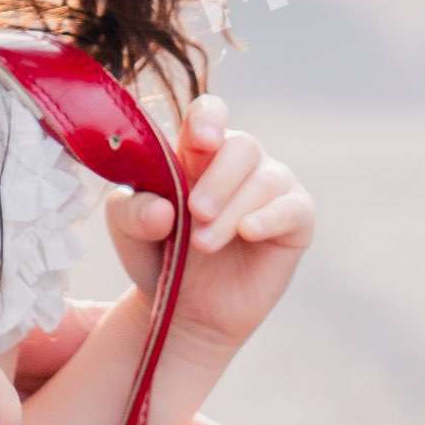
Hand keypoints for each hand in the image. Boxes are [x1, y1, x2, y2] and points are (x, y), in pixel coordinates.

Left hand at [109, 96, 313, 361]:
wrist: (187, 312)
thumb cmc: (160, 257)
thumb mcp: (128, 233)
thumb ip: (131, 211)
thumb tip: (162, 209)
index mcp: (197, 152)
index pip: (210, 113)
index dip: (208, 118)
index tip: (200, 141)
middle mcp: (239, 162)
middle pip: (242, 146)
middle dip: (217, 180)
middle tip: (195, 214)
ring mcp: (272, 189)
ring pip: (265, 179)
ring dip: (232, 210)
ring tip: (203, 244)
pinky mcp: (296, 221)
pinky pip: (294, 208)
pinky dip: (269, 217)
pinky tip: (247, 232)